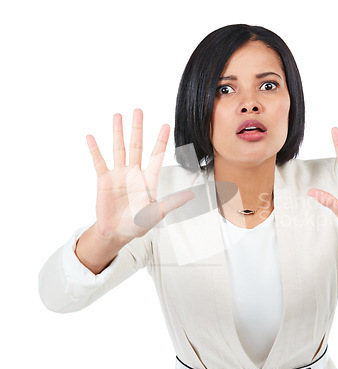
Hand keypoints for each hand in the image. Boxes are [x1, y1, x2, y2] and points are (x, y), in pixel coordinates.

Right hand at [86, 109, 193, 243]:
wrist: (117, 232)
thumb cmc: (138, 224)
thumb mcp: (156, 213)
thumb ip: (171, 203)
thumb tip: (190, 196)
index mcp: (148, 179)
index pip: (156, 155)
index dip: (161, 140)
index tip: (166, 125)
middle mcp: (134, 173)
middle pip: (137, 146)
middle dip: (138, 128)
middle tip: (139, 111)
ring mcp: (118, 175)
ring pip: (119, 149)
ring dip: (118, 132)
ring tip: (117, 116)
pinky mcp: (104, 180)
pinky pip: (99, 162)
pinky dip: (95, 150)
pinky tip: (91, 137)